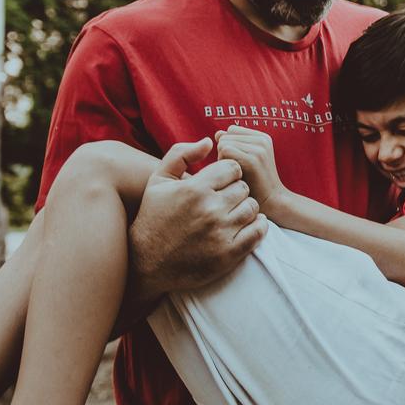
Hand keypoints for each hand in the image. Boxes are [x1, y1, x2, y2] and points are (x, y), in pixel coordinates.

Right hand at [128, 138, 266, 299]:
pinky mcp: (229, 254)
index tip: (219, 182)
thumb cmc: (153, 218)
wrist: (146, 264)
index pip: (233, 168)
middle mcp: (210, 210)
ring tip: (230, 213)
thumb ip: (181, 153)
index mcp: (195, 189)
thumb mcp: (158, 181)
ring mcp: (221, 233)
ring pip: (253, 207)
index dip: (227, 173)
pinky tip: (244, 226)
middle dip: (235, 190)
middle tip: (223, 200)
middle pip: (244, 187)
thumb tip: (209, 140)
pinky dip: (257, 226)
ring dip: (245, 208)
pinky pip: (259, 231)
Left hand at [216, 126, 285, 213]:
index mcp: (262, 137)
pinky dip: (224, 163)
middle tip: (239, 171)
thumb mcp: (246, 159)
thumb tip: (217, 134)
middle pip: (225, 136)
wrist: (272, 202)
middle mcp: (262, 139)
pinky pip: (224, 150)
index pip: (231, 131)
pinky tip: (236, 175)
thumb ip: (233, 144)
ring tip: (238, 173)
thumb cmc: (254, 184)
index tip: (241, 163)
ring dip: (223, 159)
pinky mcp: (252, 159)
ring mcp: (258, 148)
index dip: (229, 146)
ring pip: (223, 143)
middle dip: (224, 153)